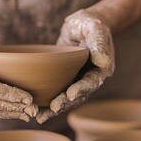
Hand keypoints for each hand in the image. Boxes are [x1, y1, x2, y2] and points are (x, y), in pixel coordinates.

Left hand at [36, 9, 114, 123]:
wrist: (82, 23)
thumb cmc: (91, 24)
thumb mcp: (96, 29)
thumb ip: (100, 45)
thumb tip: (105, 63)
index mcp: (101, 69)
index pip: (91, 82)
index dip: (82, 88)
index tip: (71, 93)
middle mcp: (90, 78)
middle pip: (78, 95)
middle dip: (65, 103)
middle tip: (51, 109)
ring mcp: (77, 80)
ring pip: (67, 98)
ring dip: (54, 108)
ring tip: (40, 117)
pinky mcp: (65, 79)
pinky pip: (57, 91)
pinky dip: (48, 100)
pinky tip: (36, 108)